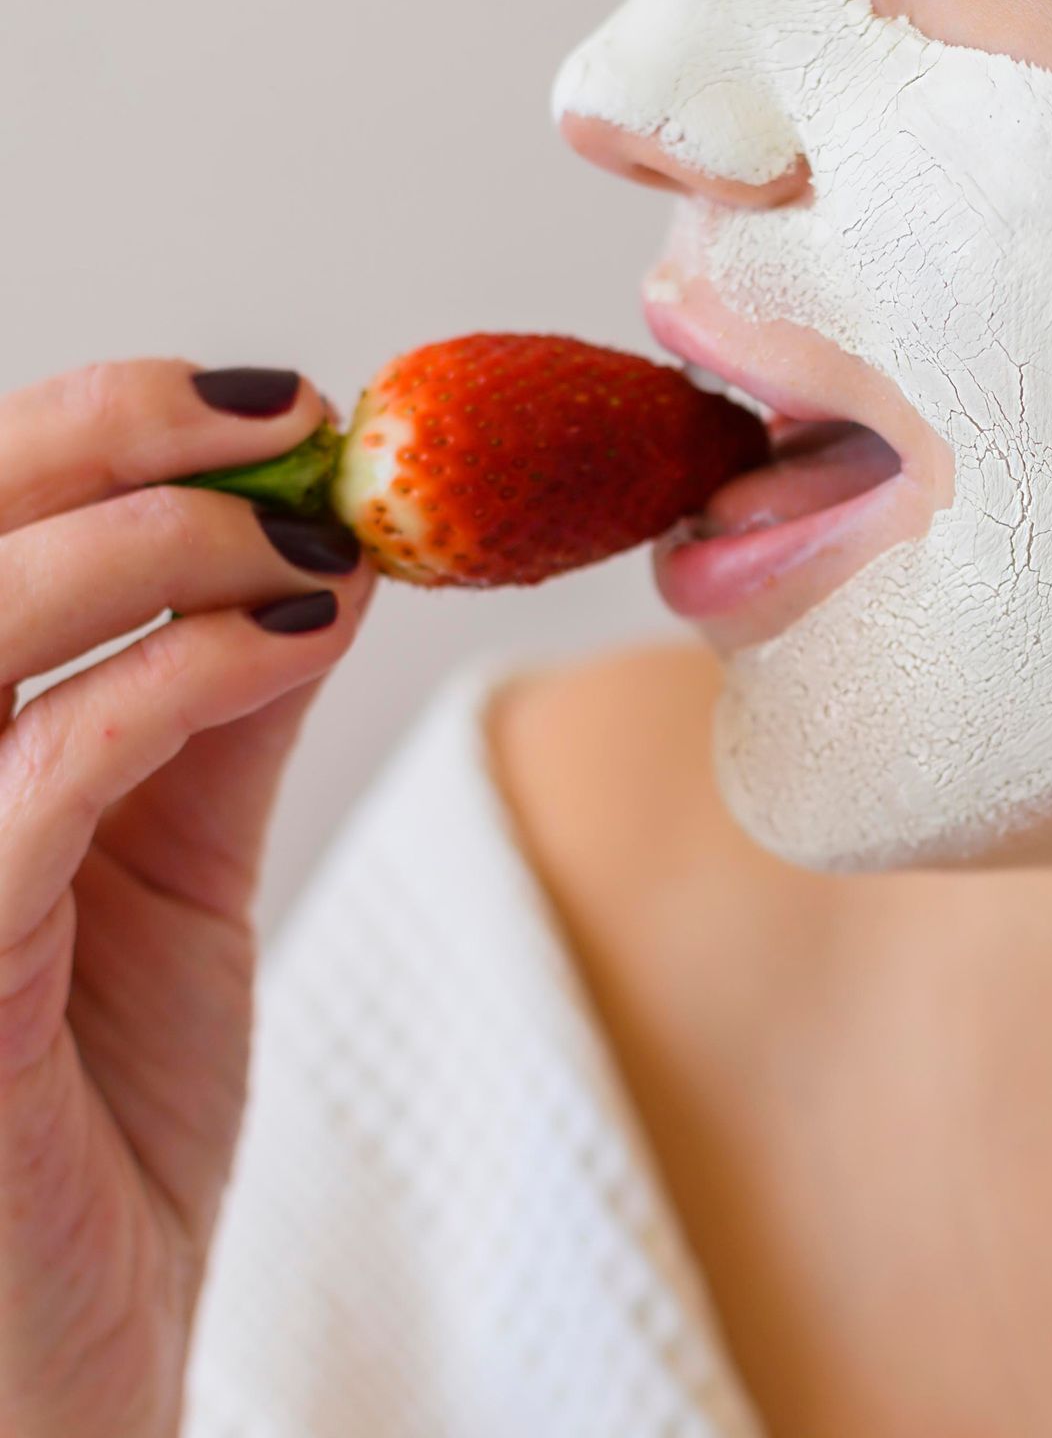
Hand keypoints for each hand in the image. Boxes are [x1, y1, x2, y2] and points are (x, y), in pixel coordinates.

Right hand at [0, 360, 377, 1437]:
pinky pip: (29, 770)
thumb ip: (214, 718)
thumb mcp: (168, 877)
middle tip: (294, 421)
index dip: (94, 428)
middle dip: (109, 436)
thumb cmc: (92, 1124)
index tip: (283, 410)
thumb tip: (320, 557)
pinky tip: (295, 636)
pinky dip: (174, 676)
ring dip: (156, 542)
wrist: (59, 1367)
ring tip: (314, 536)